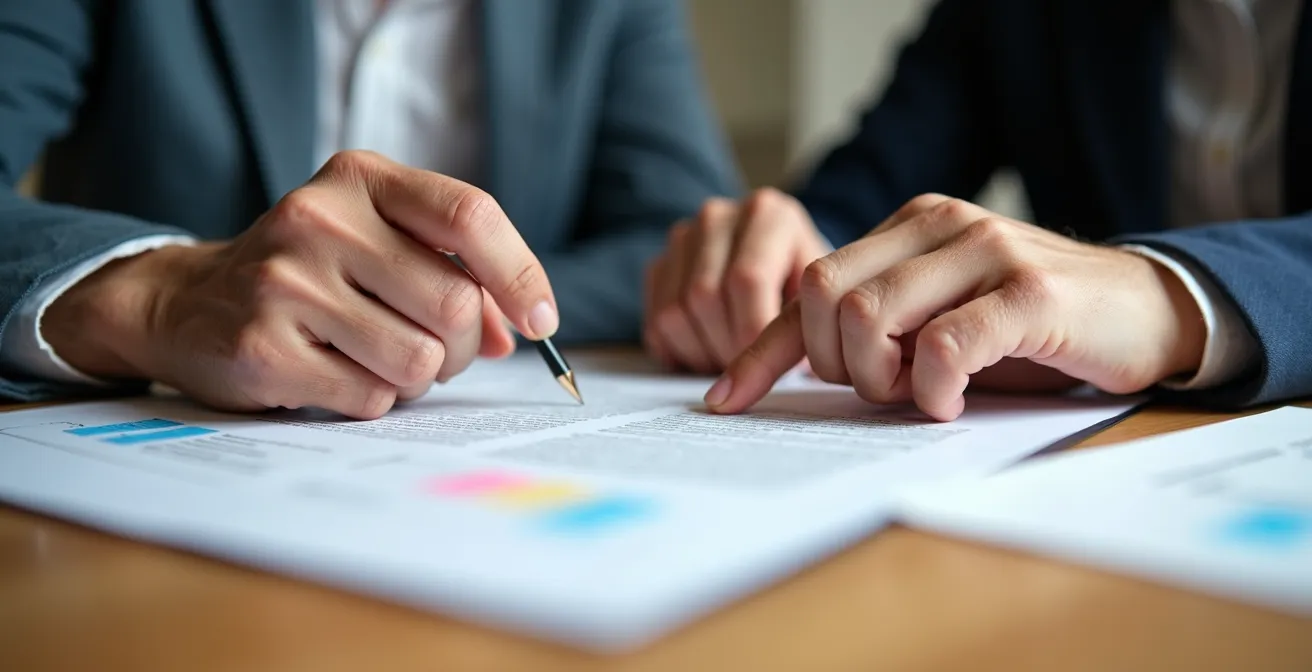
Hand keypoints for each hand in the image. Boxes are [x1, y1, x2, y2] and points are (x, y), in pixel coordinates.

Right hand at [43, 150, 557, 418]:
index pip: (470, 215)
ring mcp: (285, 282)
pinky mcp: (262, 347)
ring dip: (418, 378)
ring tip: (380, 360)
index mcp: (360, 178)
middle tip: (440, 353)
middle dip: (464, 347)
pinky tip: (336, 374)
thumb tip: (520, 330)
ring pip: (419, 360)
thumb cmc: (310, 274)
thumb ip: (453, 274)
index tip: (541, 322)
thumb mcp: (376, 242)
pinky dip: (372, 399)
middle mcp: (321, 219)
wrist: (186, 302)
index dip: (520, 275)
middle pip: (455, 304)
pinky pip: (370, 397)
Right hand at [644, 188, 829, 371]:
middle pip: (705, 296)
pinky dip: (677, 350)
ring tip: (731, 363)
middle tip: (749, 373)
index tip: (765, 366)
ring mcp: (683, 237)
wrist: (782, 264)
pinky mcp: (660, 262)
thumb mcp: (819, 297)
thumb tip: (794, 372)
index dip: (752, 332)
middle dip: (726, 349)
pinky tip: (708, 354)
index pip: (747, 278)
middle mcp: (719, 216)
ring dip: (700, 354)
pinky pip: (654, 320)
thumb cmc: (807, 286)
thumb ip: (807, 325)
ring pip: (674, 312)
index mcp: (768, 214)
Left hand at [703, 194, 1206, 420]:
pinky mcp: (1027, 292)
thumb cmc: (1030, 326)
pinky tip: (952, 401)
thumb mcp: (940, 319)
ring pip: (869, 314)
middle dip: (834, 362)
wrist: (1145, 310)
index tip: (725, 400)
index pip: (808, 285)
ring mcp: (984, 251)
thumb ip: (881, 326)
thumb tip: (801, 371)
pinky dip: (933, 388)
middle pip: (825, 295)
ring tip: (922, 392)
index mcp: (908, 225)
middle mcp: (940, 223)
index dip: (760, 350)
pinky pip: (942, 345)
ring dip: (879, 376)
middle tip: (881, 387)